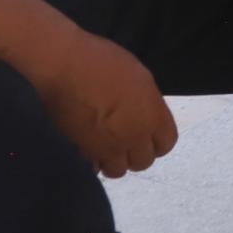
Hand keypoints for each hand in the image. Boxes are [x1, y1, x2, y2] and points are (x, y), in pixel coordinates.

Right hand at [26, 28, 177, 178]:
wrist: (66, 67)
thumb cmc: (104, 62)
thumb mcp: (139, 77)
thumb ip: (147, 103)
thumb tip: (144, 116)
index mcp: (153, 114)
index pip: (166, 143)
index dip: (158, 140)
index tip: (148, 134)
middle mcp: (135, 135)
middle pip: (144, 161)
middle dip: (136, 153)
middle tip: (126, 140)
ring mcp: (109, 146)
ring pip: (118, 170)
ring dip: (115, 161)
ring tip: (107, 146)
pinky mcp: (84, 150)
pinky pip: (95, 166)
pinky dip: (94, 161)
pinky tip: (90, 145)